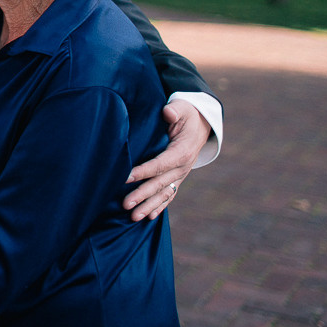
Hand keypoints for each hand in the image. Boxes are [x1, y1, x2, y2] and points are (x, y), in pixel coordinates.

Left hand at [123, 100, 210, 220]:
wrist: (201, 124)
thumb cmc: (186, 114)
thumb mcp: (183, 109)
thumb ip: (175, 111)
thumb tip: (168, 113)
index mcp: (182, 151)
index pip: (161, 164)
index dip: (144, 171)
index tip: (126, 177)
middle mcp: (183, 166)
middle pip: (160, 183)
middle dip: (142, 195)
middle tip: (125, 205)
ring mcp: (181, 175)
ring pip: (164, 193)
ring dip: (148, 206)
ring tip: (133, 217)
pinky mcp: (178, 178)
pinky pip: (170, 195)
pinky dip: (160, 206)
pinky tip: (148, 217)